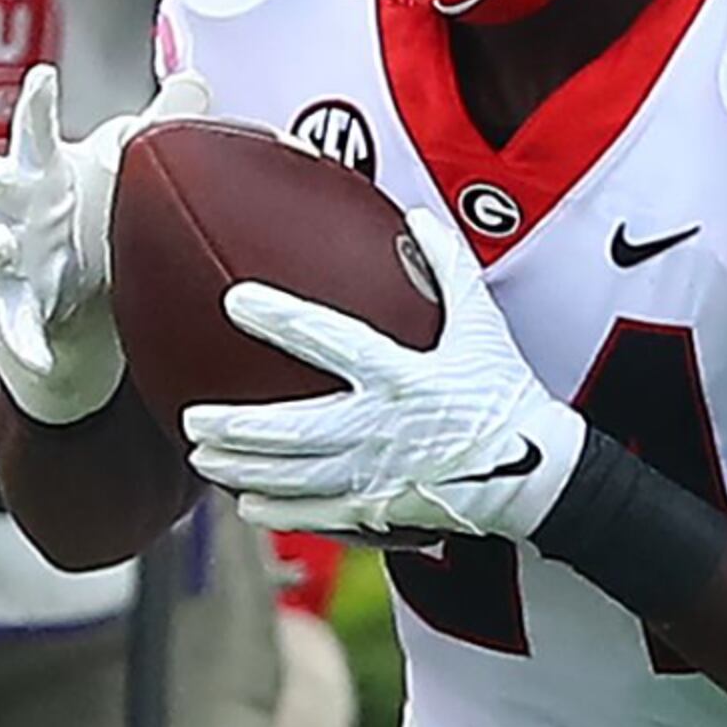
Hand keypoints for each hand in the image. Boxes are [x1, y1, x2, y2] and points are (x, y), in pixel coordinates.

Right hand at [0, 65, 208, 424]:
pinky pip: (16, 327)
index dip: (37, 104)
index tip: (44, 79)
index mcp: (44, 168)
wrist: (79, 289)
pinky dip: (25, 343)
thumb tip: (195, 76)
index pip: (35, 131)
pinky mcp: (19, 306)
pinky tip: (40, 357)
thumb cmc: (95, 204)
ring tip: (0, 246)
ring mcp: (11, 258)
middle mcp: (17, 208)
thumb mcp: (125, 161)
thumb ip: (162, 119)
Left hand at [182, 207, 588, 542]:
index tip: (235, 299)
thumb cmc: (504, 392)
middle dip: (236, 424)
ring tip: (203, 455)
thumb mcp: (483, 324)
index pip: (331, 339)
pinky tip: (245, 502)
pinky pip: (318, 512)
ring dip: (242, 466)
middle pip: (293, 428)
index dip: (282, 318)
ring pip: (294, 474)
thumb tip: (417, 215)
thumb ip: (449, 267)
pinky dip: (279, 508)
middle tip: (192, 416)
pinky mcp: (380, 509)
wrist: (534, 472)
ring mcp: (378, 473)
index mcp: (404, 375)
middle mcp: (383, 426)